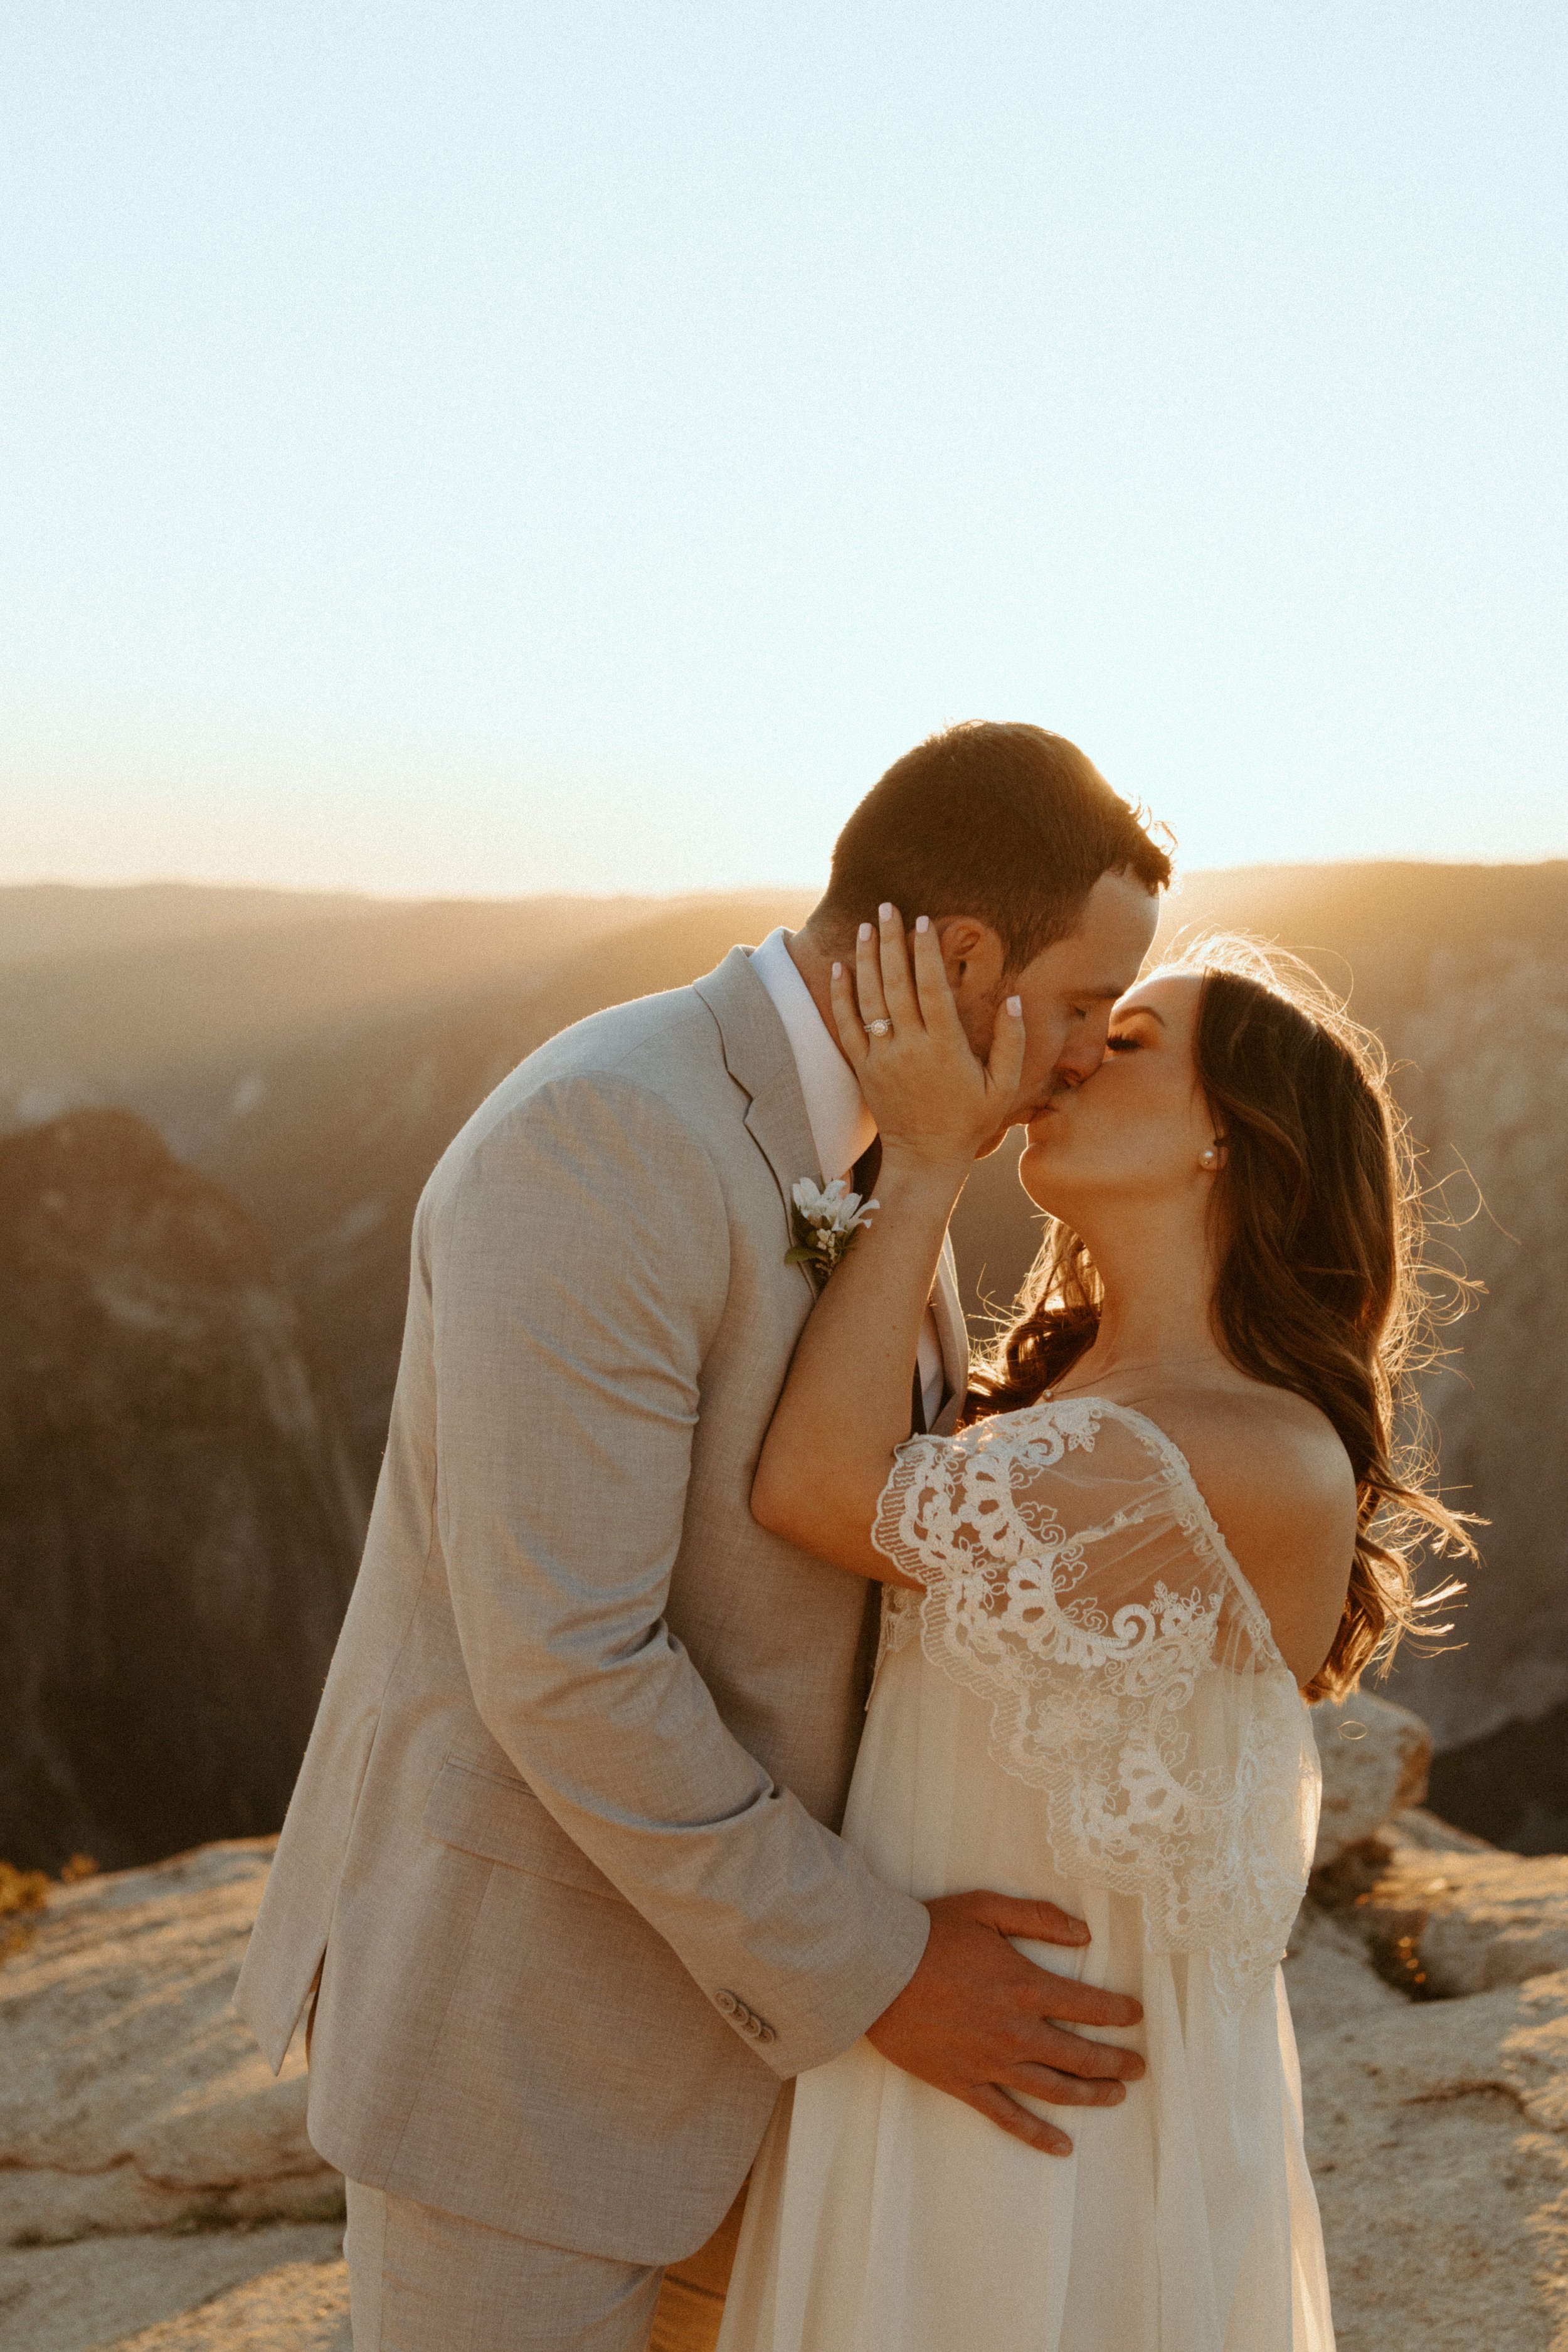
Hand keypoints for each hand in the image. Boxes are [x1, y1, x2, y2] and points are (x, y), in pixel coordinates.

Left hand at [830, 905, 1023, 1173]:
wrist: (926, 1159)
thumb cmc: (970, 1122)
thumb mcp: (1002, 1087)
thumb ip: (1011, 1043)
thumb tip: (1015, 1001)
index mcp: (944, 1048)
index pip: (932, 989)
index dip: (926, 953)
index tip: (923, 922)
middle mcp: (909, 1048)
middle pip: (896, 984)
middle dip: (891, 942)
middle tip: (887, 907)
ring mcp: (882, 1058)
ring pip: (869, 999)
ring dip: (866, 960)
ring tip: (867, 926)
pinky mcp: (863, 1068)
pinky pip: (847, 1026)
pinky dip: (841, 996)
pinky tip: (841, 968)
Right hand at [866, 1889, 1145, 2155]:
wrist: (875, 1971)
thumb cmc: (929, 1935)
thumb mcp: (986, 1909)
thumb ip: (1038, 1918)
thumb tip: (1085, 1932)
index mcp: (1026, 1987)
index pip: (1090, 2006)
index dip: (1120, 2013)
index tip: (1137, 2016)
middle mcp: (1017, 2032)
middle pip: (1081, 2055)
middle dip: (1117, 2062)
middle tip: (1139, 2066)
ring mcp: (992, 2063)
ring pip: (1055, 2090)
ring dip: (1091, 2095)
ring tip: (1116, 2095)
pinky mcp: (965, 2084)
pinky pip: (1009, 2117)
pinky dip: (1038, 2136)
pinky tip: (1063, 2146)